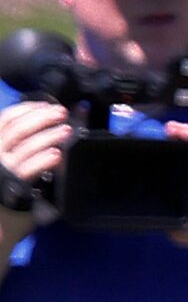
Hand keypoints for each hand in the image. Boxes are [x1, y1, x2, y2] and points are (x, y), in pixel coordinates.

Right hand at [0, 100, 69, 238]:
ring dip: (47, 136)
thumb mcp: (14, 168)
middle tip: (62, 113)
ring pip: (23, 146)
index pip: (5, 119)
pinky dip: (42, 160)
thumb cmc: (10, 197)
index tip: (47, 104)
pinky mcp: (10, 187)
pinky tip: (57, 155)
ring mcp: (1, 170)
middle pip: (16, 128)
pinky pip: (27, 169)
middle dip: (41, 117)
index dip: (27, 109)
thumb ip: (26, 150)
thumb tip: (55, 134)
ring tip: (66, 132)